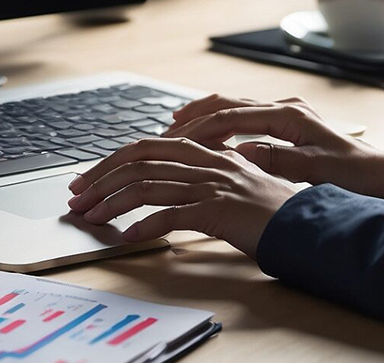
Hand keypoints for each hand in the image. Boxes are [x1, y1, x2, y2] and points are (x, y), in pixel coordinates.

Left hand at [65, 137, 296, 258]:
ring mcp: (211, 183)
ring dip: (112, 203)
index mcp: (206, 151)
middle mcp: (205, 161)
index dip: (112, 161)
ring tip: (91, 218)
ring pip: (148, 186)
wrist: (306, 225)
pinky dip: (145, 226)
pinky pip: (172, 215)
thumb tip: (161, 185)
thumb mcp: (232, 183)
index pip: (146, 146)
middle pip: (139, 159)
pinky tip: (129, 237)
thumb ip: (200, 176)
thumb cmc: (269, 211)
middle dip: (102, 177)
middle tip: (78, 197)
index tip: (88, 178)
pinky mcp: (219, 210)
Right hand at [163, 93, 383, 202]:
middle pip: (228, 104)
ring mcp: (285, 112)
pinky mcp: (287, 123)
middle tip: (166, 128)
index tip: (175, 137)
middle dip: (195, 115)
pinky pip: (246, 116)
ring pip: (234, 107)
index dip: (201, 127)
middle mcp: (283, 107)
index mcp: (288, 116)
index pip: (232, 117)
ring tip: (178, 125)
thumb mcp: (314, 171)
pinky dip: (223, 121)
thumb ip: (275, 160)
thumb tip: (236, 152)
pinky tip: (211, 132)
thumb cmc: (354, 176)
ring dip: (206, 115)